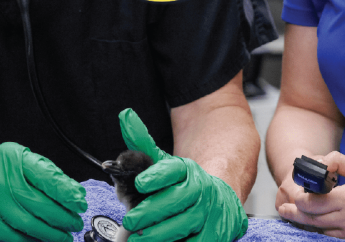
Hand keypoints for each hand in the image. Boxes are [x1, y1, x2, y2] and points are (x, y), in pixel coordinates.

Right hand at [0, 142, 87, 241]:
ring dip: (51, 233)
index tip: (79, 203)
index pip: (45, 176)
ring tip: (64, 235)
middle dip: (62, 217)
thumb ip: (46, 175)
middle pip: (39, 203)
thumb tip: (74, 194)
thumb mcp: (21, 163)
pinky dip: (33, 240)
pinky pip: (14, 236)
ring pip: (28, 223)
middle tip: (75, 223)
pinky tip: (43, 240)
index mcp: (11, 157)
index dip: (66, 193)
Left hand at [118, 109, 247, 241]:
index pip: (173, 169)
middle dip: (151, 212)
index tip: (140, 183)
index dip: (156, 176)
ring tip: (139, 240)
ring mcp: (209, 213)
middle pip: (177, 200)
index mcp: (187, 169)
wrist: (219, 198)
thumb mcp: (163, 161)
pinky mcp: (215, 234)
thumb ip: (142, 142)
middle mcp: (201, 189)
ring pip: (185, 224)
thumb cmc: (183, 184)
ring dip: (160, 234)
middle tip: (131, 221)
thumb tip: (125, 116)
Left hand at [276, 151, 344, 240]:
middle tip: (283, 208)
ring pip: (321, 231)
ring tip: (293, 216)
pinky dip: (323, 230)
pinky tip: (316, 224)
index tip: (292, 194)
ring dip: (307, 224)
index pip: (314, 203)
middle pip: (312, 220)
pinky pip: (335, 237)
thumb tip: (319, 162)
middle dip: (295, 214)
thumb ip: (339, 163)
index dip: (299, 200)